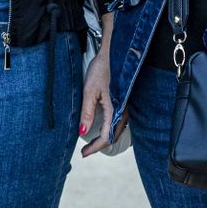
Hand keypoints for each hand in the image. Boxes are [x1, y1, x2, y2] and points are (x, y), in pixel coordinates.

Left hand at [78, 29, 120, 157]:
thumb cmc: (101, 70)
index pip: (107, 137)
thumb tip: (82, 131)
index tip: (83, 154)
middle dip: (99, 145)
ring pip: (116, 129)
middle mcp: (122, 111)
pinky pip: (117, 122)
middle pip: (113, 136)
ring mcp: (124, 107)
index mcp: (115, 110)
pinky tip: (99, 127)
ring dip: (105, 138)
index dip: (95, 148)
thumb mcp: (89, 91)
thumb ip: (87, 112)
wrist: (113, 53)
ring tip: (91, 142)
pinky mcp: (122, 102)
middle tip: (85, 151)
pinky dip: (109, 129)